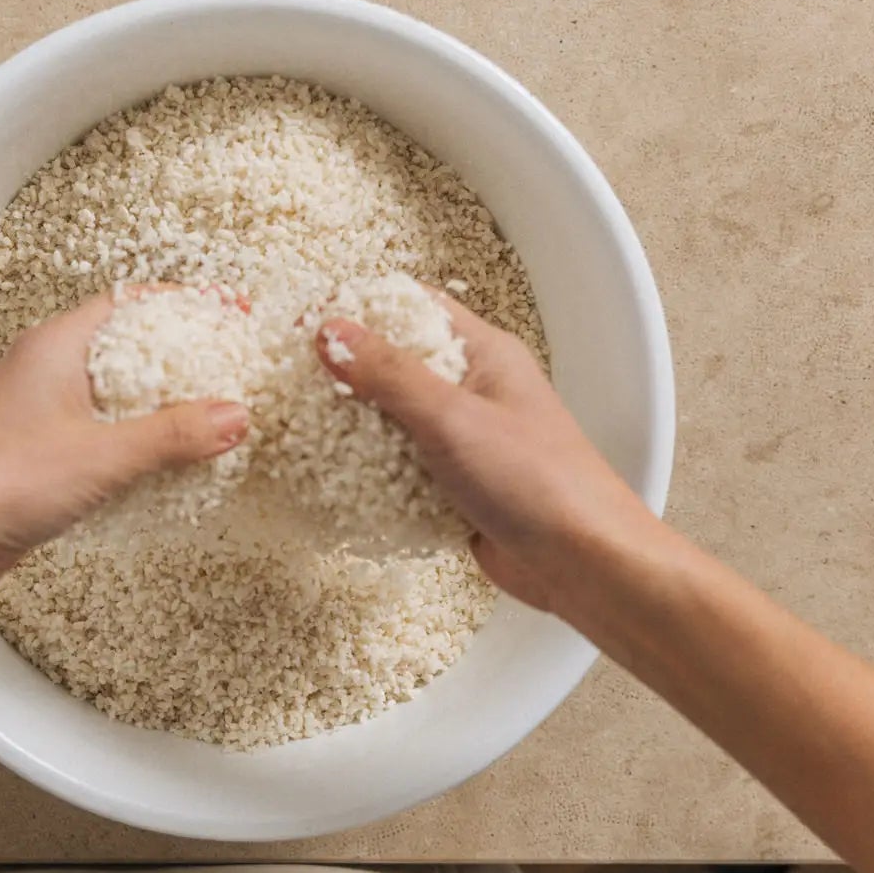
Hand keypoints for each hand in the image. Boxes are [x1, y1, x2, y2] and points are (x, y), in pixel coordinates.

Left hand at [0, 291, 248, 595]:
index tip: (232, 315)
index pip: (134, 303)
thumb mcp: (100, 455)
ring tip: (221, 422)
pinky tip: (175, 472)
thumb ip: (172, 435)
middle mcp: (50, 372)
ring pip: (120, 399)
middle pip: (132, 350)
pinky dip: (142, 449)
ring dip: (166, 410)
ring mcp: (45, 416)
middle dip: (186, 361)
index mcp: (58, 346)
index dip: (187, 305)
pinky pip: (106, 440)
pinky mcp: (44, 459)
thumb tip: (235, 415)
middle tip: (238, 372)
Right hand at [316, 296, 665, 619]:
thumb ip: (389, 374)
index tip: (305, 322)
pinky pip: (400, 472)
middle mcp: (473, 391)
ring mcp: (464, 442)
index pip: (413, 308)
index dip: (360, 309)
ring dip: (354, 430)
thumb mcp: (453, 416)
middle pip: (396, 366)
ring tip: (300, 432)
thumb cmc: (536, 479)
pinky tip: (334, 483)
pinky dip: (370, 476)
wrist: (583, 564)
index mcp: (484, 354)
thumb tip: (330, 330)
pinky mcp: (454, 488)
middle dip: (346, 374)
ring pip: (393, 423)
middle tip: (291, 382)